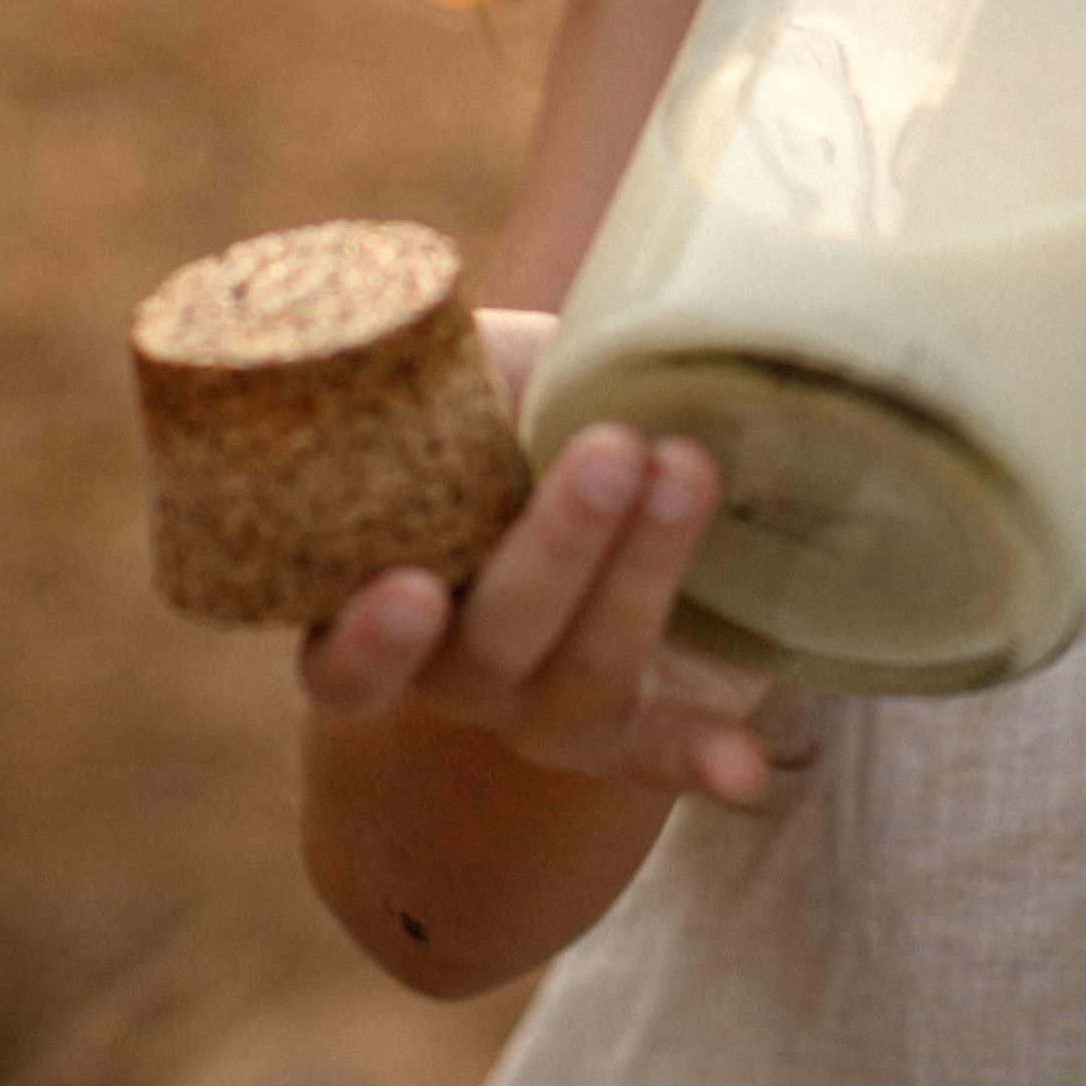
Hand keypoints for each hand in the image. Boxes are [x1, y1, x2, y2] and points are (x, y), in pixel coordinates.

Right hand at [299, 412, 773, 811]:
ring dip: (643, 576)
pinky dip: (702, 758)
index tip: (412, 588)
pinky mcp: (637, 724)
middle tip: (612, 452)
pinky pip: (664, 752)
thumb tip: (434, 317)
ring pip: (585, 670)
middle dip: (556, 549)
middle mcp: (457, 674)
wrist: (608, 477)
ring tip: (689, 470)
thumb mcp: (475, 378)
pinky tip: (742, 769)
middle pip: (490, 646)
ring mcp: (548, 710)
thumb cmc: (514, 412)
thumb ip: (445, 365)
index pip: (343, 663)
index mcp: (383, 602)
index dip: (369, 641)